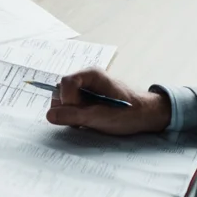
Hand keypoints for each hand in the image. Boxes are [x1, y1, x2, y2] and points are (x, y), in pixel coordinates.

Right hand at [46, 68, 170, 135]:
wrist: (146, 115)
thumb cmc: (129, 113)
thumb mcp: (101, 117)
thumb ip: (75, 115)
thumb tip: (50, 115)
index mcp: (92, 75)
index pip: (65, 82)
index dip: (66, 99)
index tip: (76, 113)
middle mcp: (86, 79)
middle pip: (61, 91)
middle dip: (68, 108)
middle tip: (84, 120)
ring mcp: (84, 89)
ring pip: (63, 100)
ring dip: (70, 114)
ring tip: (89, 121)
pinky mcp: (85, 99)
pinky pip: (69, 107)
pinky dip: (74, 116)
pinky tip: (89, 121)